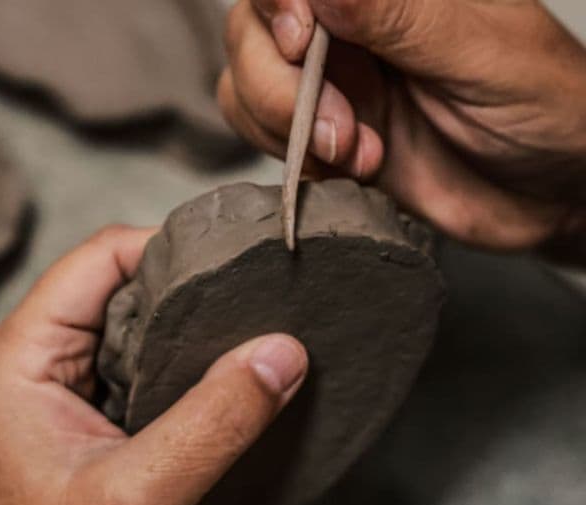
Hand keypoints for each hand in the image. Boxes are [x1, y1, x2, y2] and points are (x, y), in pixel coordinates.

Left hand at [0, 226, 307, 504]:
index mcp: (21, 355)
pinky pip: (141, 363)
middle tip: (253, 288)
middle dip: (186, 284)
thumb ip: (213, 423)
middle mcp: (37, 358)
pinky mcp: (89, 415)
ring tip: (247, 325)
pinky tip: (221, 372)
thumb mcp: (137, 497)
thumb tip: (281, 352)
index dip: (167, 245)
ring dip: (187, 326)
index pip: (100, 257)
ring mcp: (63, 386)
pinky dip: (182, 362)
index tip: (235, 254)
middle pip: (120, 282)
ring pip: (135, 323)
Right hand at [219, 0, 585, 249]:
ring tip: (357, 154)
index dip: (277, 4)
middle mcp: (350, 28)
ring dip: (285, 128)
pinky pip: (262, 134)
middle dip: (280, 87)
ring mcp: (332, 82)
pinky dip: (291, 158)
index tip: (300, 43)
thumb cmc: (546, 110)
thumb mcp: (482, 55)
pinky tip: (349, 167)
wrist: (554, 193)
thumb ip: (402, 18)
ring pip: (243, 83)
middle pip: (252, 30)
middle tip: (343, 130)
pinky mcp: (325, 136)